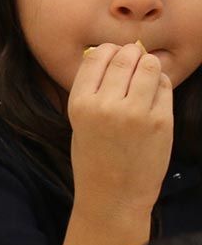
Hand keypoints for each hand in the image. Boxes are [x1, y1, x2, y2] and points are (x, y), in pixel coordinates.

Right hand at [67, 43, 174, 214]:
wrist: (114, 194)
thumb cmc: (94, 157)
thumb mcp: (79, 121)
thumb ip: (92, 89)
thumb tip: (108, 53)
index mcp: (80, 104)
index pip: (96, 57)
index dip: (108, 50)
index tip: (113, 54)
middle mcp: (106, 106)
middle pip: (124, 57)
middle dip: (131, 53)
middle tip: (134, 59)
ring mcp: (136, 114)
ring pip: (149, 66)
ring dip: (149, 65)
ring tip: (146, 75)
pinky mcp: (161, 121)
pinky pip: (164, 87)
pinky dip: (161, 84)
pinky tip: (154, 94)